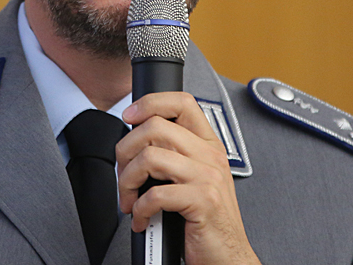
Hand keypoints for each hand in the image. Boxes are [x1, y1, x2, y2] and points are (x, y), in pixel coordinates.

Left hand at [118, 92, 261, 264]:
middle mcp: (210, 156)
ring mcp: (208, 178)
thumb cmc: (206, 221)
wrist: (228, 257)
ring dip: (127, 181)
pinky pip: (155, 194)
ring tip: (130, 200)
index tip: (129, 116)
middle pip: (155, 127)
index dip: (150, 103)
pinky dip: (139, 209)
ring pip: (150, 157)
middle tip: (124, 176)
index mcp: (209, 145)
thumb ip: (175, 156)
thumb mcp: (195, 179)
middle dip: (126, 151)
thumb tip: (135, 143)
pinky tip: (141, 218)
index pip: (182, 102)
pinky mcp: (202, 202)